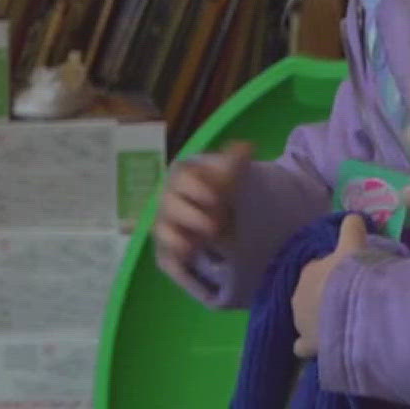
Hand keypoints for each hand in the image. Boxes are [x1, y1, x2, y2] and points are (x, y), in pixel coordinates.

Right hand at [153, 140, 250, 279]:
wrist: (221, 213)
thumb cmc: (221, 189)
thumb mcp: (232, 175)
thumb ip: (236, 161)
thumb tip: (247, 146)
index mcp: (184, 178)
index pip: (182, 178)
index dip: (196, 188)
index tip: (216, 198)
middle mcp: (170, 201)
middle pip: (169, 205)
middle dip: (190, 214)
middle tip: (216, 225)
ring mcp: (167, 227)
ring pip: (163, 231)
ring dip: (176, 238)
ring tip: (194, 246)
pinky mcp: (168, 252)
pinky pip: (165, 258)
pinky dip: (174, 262)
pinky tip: (187, 263)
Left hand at [293, 214, 367, 357]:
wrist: (348, 307)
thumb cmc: (350, 273)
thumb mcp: (353, 245)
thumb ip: (351, 228)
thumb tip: (353, 215)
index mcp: (310, 271)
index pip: (318, 268)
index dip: (334, 272)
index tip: (350, 275)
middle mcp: (298, 295)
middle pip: (311, 293)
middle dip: (325, 295)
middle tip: (349, 298)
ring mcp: (300, 322)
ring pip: (307, 318)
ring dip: (320, 318)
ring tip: (343, 321)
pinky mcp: (306, 345)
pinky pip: (303, 345)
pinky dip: (310, 345)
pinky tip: (322, 345)